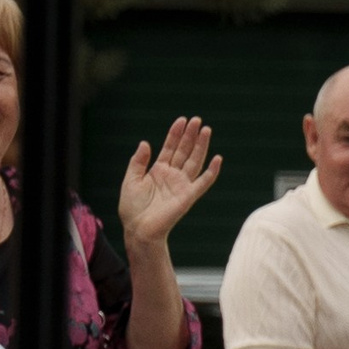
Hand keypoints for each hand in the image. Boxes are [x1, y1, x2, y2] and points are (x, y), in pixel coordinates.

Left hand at [120, 117, 221, 248]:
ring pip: (195, 161)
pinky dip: (212, 171)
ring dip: (201, 146)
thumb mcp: (130, 180)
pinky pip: (203, 182)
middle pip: (184, 151)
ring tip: (206, 130)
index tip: (181, 120)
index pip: (170, 148)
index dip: (175, 134)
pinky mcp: (188, 196)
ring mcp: (182, 185)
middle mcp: (172, 175)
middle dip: (190, 135)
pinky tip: (217, 158)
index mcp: (158, 171)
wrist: (138, 229)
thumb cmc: (132, 208)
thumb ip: (138, 161)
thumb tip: (146, 142)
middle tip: (197, 120)